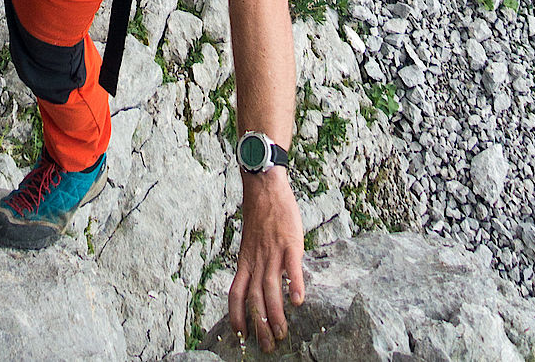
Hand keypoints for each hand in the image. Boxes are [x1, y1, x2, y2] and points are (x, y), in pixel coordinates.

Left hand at [228, 167, 305, 352]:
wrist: (265, 187)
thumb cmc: (260, 216)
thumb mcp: (250, 243)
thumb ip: (254, 263)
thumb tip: (260, 284)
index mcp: (245, 261)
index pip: (235, 294)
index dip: (236, 315)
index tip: (241, 334)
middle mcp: (256, 260)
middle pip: (255, 299)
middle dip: (260, 325)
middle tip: (268, 346)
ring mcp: (272, 252)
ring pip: (271, 288)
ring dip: (276, 313)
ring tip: (282, 332)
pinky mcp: (289, 243)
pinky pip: (292, 267)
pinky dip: (295, 284)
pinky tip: (299, 301)